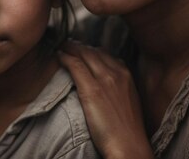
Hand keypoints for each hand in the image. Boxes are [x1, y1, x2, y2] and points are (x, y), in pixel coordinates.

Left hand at [58, 41, 153, 158]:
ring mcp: (104, 80)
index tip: (82, 49)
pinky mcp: (91, 90)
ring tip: (61, 46)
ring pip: (84, 54)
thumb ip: (119, 86)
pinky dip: (65, 57)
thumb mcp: (129, 100)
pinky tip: (58, 55)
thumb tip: (106, 81)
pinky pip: (75, 66)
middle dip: (79, 46)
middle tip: (67, 43)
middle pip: (93, 51)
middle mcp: (116, 73)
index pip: (106, 54)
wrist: (129, 145)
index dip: (91, 50)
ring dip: (70, 48)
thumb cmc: (127, 129)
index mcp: (127, 74)